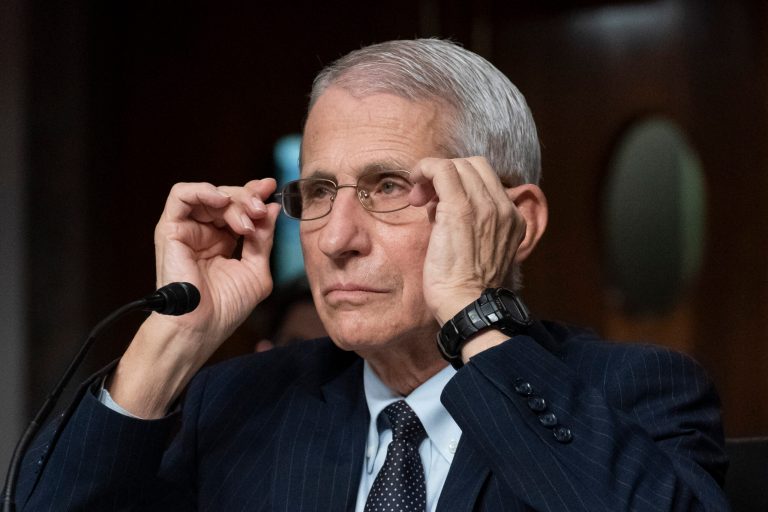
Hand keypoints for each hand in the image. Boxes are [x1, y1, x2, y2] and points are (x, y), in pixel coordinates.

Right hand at [153, 179, 280, 342]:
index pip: (239, 208)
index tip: (273, 189)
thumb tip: (272, 208)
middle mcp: (204, 233)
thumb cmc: (226, 307)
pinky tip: (223, 201)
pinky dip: (203, 191)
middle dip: (249, 198)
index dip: (255, 195)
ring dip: (233, 200)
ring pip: (209, 194)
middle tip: (261, 210)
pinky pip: (181, 195)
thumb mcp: (256, 269)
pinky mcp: (170, 229)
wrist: (201, 327)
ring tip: (247, 219)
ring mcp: (187, 230)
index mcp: (223, 242)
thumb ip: (264, 239)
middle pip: (227, 198)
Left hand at [409, 157, 543, 325]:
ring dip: (433, 174)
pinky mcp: (461, 210)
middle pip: (474, 166)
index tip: (437, 201)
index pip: (487, 179)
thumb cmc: (464, 287)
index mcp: (512, 218)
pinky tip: (414, 185)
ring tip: (418, 199)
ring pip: (459, 165)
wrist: (467, 306)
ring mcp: (485, 207)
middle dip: (447, 174)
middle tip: (424, 198)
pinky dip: (425, 169)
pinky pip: (442, 170)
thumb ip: (465, 223)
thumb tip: (438, 204)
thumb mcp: (476, 250)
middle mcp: (504, 208)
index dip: (460, 181)